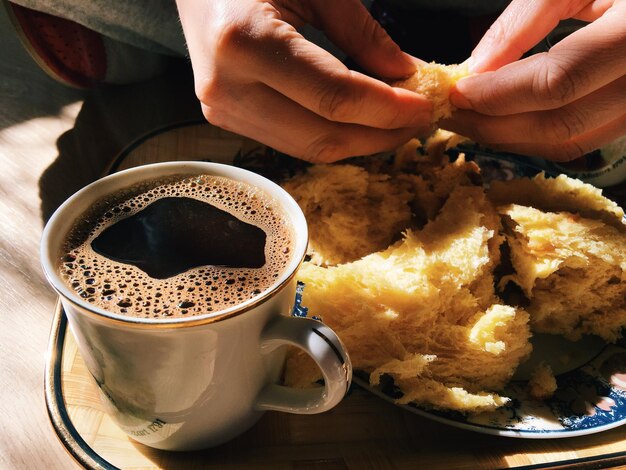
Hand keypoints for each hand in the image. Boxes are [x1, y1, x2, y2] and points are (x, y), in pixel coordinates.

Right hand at [176, 0, 431, 162]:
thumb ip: (362, 32)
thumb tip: (406, 76)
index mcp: (244, 40)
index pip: (334, 96)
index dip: (387, 109)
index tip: (428, 105)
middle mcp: (226, 87)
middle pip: (322, 135)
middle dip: (380, 135)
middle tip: (421, 120)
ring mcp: (221, 109)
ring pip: (308, 149)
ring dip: (359, 142)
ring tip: (396, 123)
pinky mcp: (224, 118)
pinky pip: (291, 142)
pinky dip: (332, 136)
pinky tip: (359, 122)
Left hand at [443, 0, 625, 161]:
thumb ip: (526, 20)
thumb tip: (477, 67)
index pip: (558, 82)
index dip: (499, 93)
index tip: (457, 90)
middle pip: (560, 125)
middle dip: (494, 124)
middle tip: (451, 112)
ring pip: (570, 142)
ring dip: (511, 136)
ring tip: (471, 117)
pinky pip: (582, 139)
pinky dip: (537, 134)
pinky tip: (508, 117)